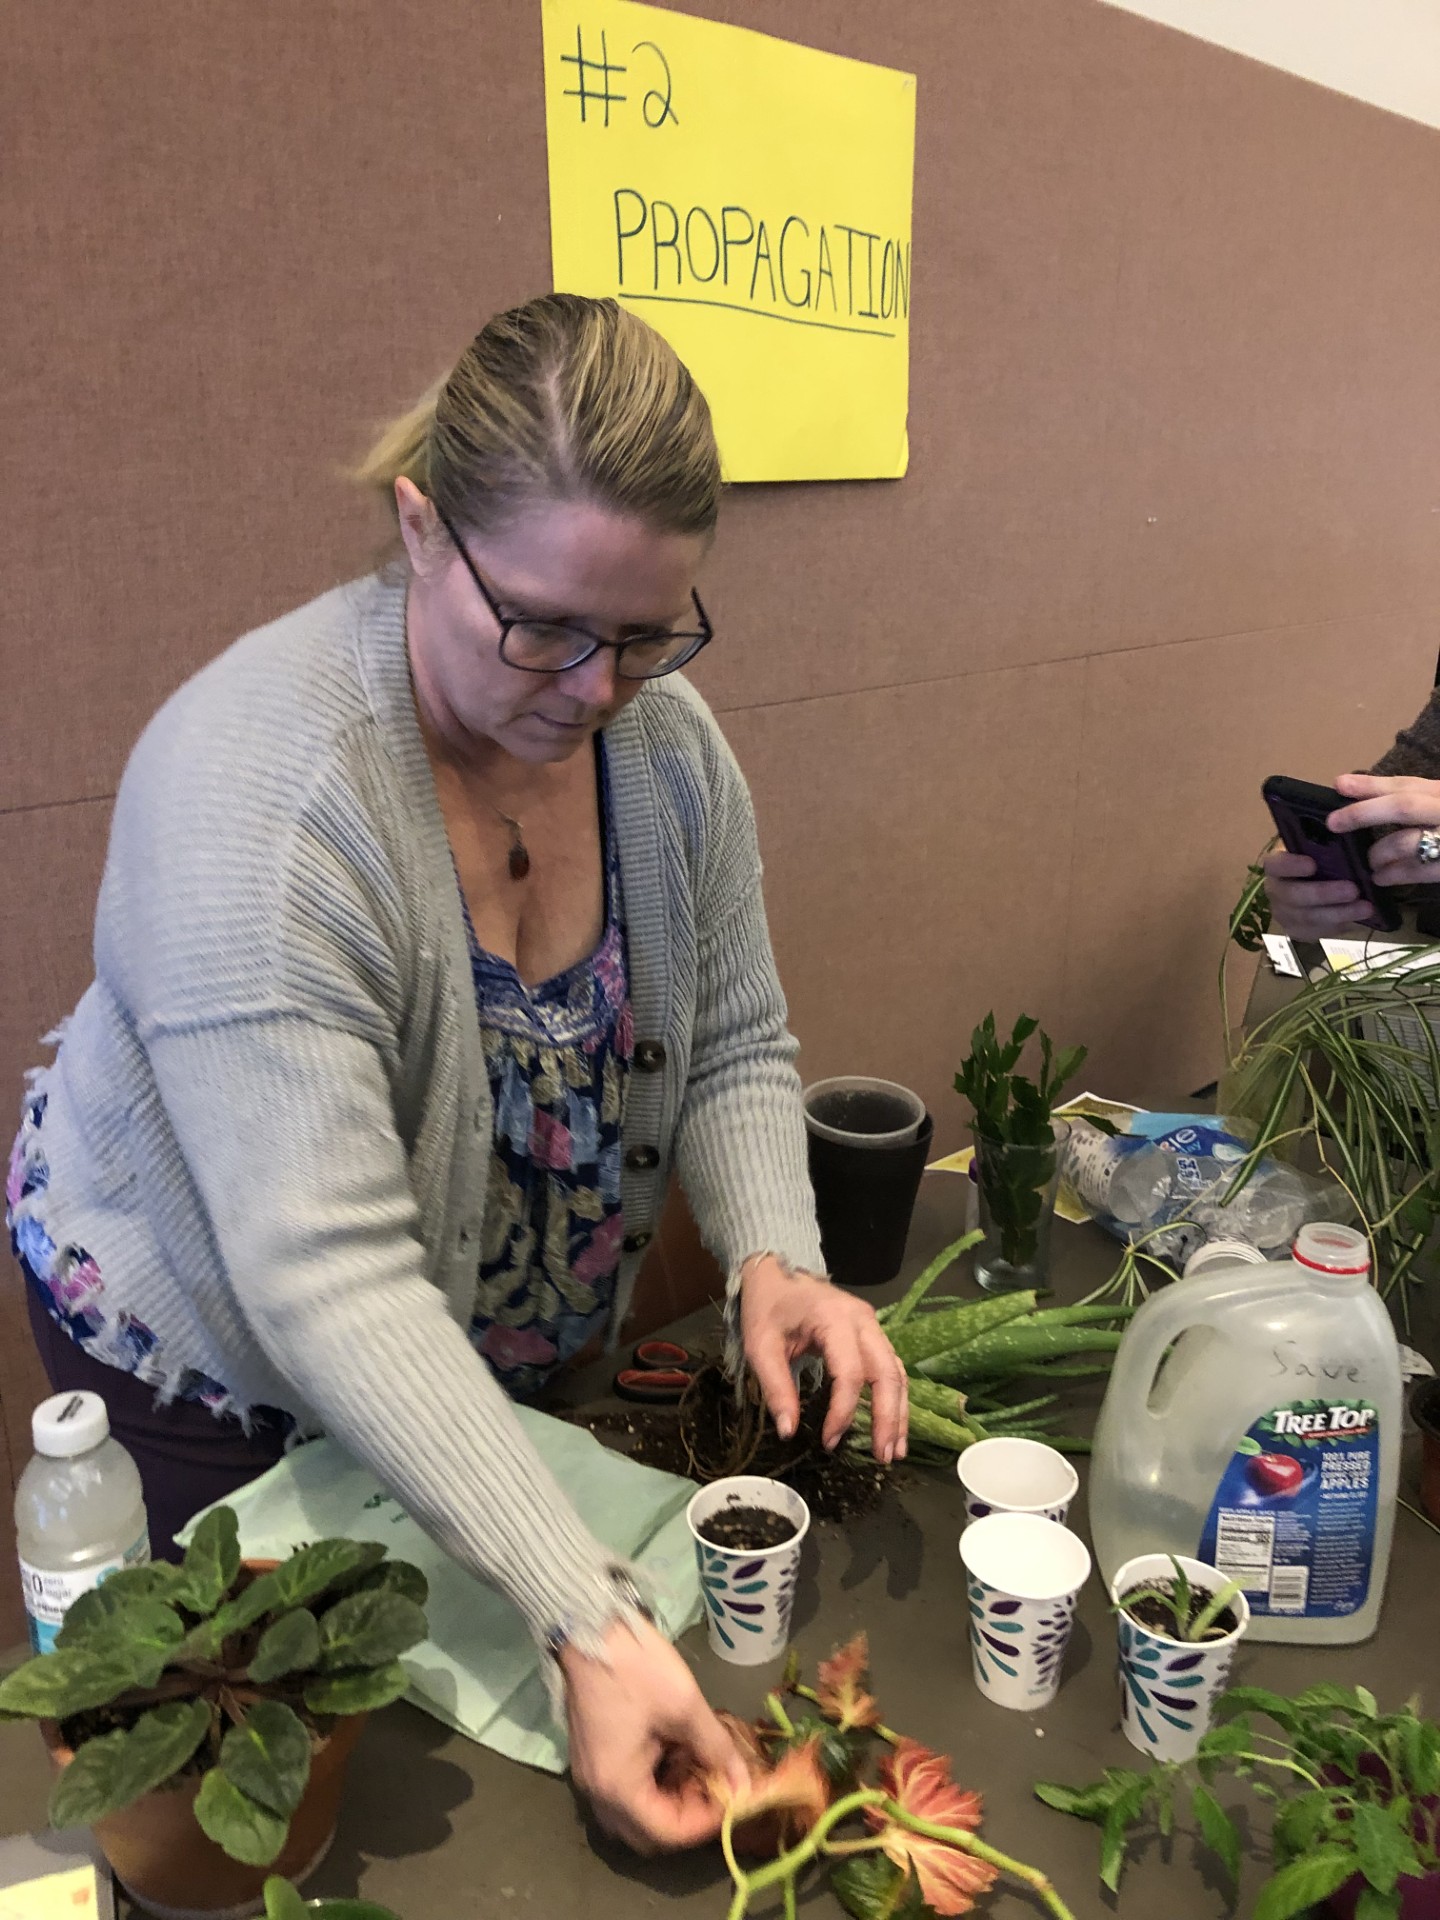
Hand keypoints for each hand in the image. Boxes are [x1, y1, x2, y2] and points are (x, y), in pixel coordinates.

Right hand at [560, 1616, 747, 1852]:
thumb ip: (717, 1750)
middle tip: (718, 1786)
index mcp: (618, 1786)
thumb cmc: (636, 1667)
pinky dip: (655, 1782)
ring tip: (702, 1767)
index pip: (667, 1832)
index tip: (735, 1798)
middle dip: (688, 1814)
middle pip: (648, 1832)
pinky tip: (678, 1753)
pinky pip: (627, 1788)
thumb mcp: (685, 1706)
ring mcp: (592, 1775)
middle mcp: (598, 1792)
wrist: (589, 1627)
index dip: (706, 1821)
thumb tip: (745, 1783)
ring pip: (637, 1812)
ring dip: (672, 1798)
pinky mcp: (594, 1757)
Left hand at [739, 1254, 908, 1462]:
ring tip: (894, 1450)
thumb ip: (776, 1386)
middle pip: (887, 1373)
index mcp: (835, 1318)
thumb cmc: (767, 1306)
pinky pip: (891, 1367)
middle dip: (888, 1418)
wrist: (776, 1270)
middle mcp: (863, 1320)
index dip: (843, 1412)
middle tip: (883, 1457)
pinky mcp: (872, 1333)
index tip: (828, 1442)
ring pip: (897, 1372)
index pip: (851, 1373)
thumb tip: (789, 1431)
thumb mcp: (760, 1345)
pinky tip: (892, 1425)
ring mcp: (872, 1325)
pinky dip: (895, 1398)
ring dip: (899, 1413)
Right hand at [1261, 848, 1371, 938]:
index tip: (1313, 864)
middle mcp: (1275, 891)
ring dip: (1338, 913)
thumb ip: (1326, 848)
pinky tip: (1357, 921)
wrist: (1317, 890)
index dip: (1291, 866)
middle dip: (1323, 894)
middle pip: (1292, 896)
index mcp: (1277, 866)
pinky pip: (1314, 932)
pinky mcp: (1295, 931)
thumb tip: (1345, 839)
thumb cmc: (1321, 863)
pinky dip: (1337, 927)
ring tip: (1366, 908)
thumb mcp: (1320, 851)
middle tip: (1353, 890)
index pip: (1275, 865)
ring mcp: (1283, 913)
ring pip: (1306, 918)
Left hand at [1327, 771, 1439, 887]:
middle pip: (1402, 806)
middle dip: (1363, 813)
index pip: (1406, 785)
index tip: (1339, 784)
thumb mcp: (1437, 809)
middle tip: (1333, 823)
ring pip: (1405, 842)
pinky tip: (1380, 878)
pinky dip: (1395, 874)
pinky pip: (1418, 870)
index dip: (1371, 785)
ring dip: (1378, 852)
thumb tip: (1358, 799)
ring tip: (1368, 862)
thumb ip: (1414, 803)